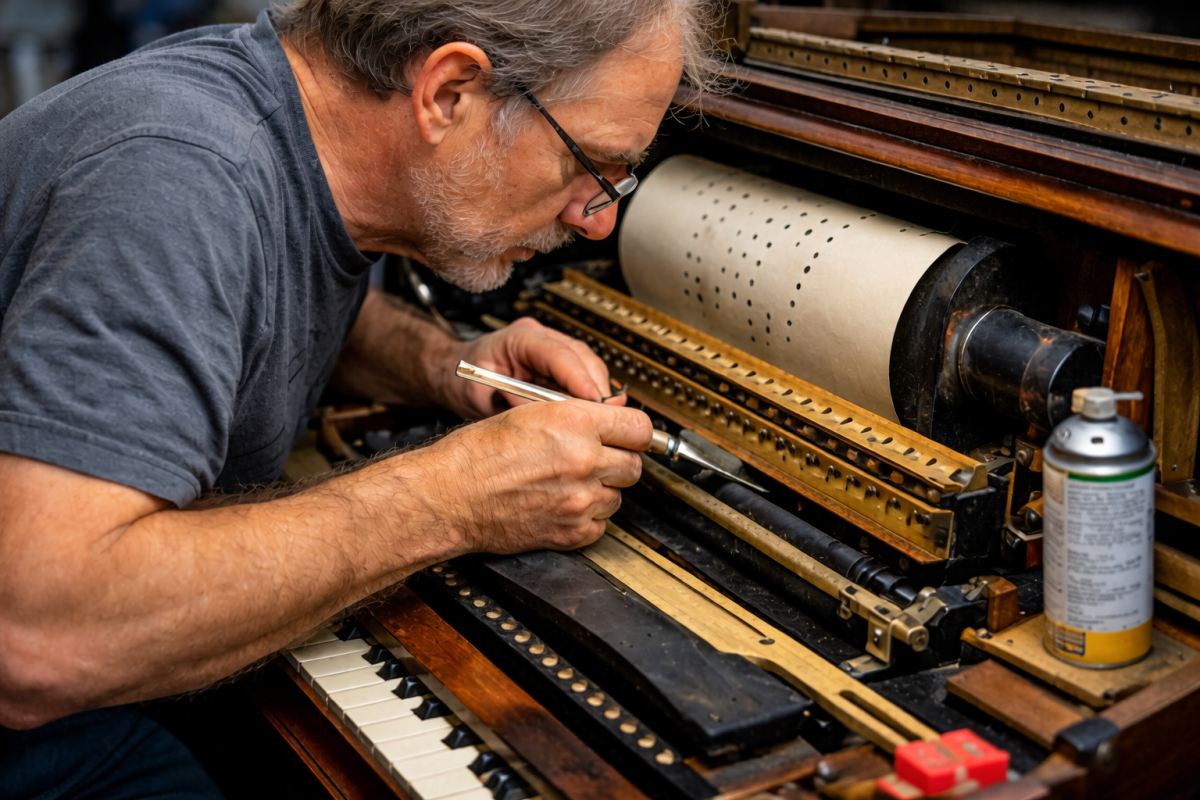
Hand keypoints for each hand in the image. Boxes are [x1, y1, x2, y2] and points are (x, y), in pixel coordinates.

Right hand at [401, 400, 650, 553]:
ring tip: (569, 484)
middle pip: (634, 465)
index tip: (629, 437)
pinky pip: (601, 525)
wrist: (450, 497)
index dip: (634, 433)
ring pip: (618, 497)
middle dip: (618, 462)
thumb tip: (608, 423)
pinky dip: (588, 518)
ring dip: (601, 491)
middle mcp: (584, 461)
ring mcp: (580, 500)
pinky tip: (562, 505)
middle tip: (596, 460)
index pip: (640, 428)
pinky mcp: (572, 532)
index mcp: (575, 424)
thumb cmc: (477, 455)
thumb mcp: (531, 413)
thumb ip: (576, 417)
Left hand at [441, 317, 622, 418]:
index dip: (580, 380)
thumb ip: (515, 405)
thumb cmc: (463, 381)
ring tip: (601, 420)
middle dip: (596, 389)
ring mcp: (550, 347)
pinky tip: (591, 416)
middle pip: (582, 358)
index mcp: (517, 337)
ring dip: (596, 394)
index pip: (558, 354)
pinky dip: (588, 396)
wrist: (453, 373)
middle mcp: (538, 337)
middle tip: (606, 418)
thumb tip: (549, 418)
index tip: (594, 404)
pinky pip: (582, 376)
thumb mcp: (482, 397)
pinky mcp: (556, 363)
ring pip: (588, 366)